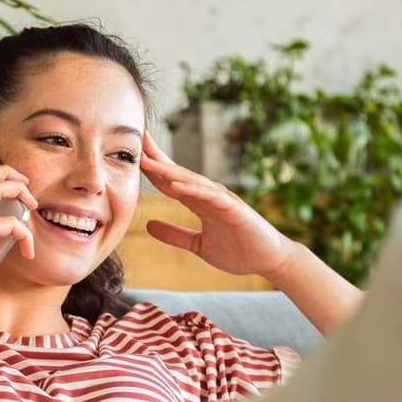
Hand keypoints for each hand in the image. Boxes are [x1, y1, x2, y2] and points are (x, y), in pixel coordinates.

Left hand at [139, 131, 295, 279]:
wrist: (268, 261)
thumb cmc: (238, 251)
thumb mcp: (198, 245)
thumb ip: (174, 234)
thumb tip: (148, 225)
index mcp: (199, 202)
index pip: (171, 181)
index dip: (153, 168)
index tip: (133, 154)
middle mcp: (209, 196)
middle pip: (178, 173)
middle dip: (158, 158)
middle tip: (137, 140)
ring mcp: (222, 201)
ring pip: (192, 181)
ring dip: (169, 171)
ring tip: (147, 161)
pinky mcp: (234, 210)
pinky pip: (211, 198)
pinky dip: (194, 191)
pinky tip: (176, 186)